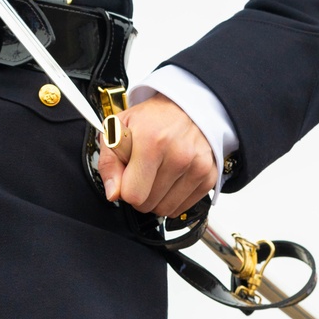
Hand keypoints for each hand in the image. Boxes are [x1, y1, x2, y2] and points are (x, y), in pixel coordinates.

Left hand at [97, 93, 216, 216]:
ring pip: (165, 209)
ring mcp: (197, 167)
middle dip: (139, 193)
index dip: (124, 188)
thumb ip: (109, 163)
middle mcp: (179, 155)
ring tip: (156, 174)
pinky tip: (170, 178)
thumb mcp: (117, 130)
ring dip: (156, 198)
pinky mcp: (209, 176)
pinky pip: (182, 208)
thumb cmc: (150, 119)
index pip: (133, 194)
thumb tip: (113, 193)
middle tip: (141, 172)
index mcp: (152, 141)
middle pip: (148, 204)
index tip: (127, 175)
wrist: (184, 108)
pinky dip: (173, 198)